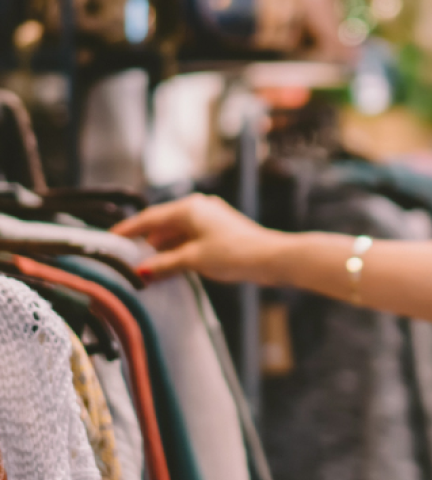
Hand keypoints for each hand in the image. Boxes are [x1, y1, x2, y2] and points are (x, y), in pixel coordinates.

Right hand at [113, 194, 288, 283]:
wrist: (272, 258)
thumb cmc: (234, 253)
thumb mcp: (194, 259)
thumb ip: (165, 264)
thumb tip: (141, 271)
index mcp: (189, 208)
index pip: (150, 218)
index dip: (128, 229)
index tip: (110, 238)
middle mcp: (199, 208)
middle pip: (163, 224)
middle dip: (145, 240)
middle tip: (124, 255)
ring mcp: (210, 220)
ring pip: (177, 233)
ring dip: (162, 248)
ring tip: (144, 264)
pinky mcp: (219, 233)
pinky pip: (190, 239)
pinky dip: (178, 250)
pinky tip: (169, 265)